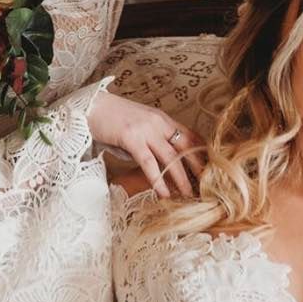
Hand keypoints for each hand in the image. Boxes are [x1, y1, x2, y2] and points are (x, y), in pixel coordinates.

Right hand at [87, 90, 203, 197]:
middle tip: (209, 185)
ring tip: (189, 194)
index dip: (202, 153)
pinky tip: (164, 193)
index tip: (211, 169)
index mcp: (162, 119)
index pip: (190, 135)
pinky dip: (158, 180)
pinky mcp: (132, 139)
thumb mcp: (139, 126)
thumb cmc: (113, 118)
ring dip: (181, 178)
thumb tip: (159, 165)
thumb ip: (152, 142)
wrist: (91, 107)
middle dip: (198, 167)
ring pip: (170, 157)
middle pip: (186, 146)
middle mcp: (158, 122)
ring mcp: (146, 130)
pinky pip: (149, 163)